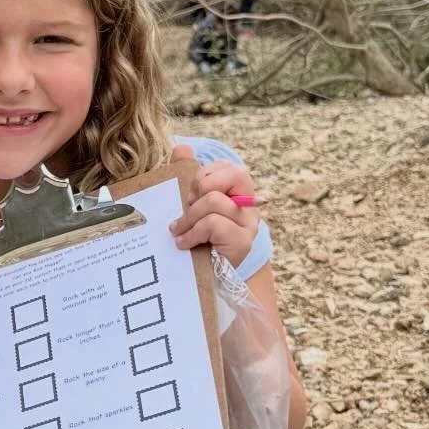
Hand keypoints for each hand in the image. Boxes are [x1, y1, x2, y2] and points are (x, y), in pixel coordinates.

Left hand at [167, 142, 260, 265]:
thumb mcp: (191, 206)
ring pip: (215, 201)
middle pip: (231, 175)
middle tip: (186, 209)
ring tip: (178, 231)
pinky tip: (184, 243)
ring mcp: (249, 224)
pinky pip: (214, 224)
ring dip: (189, 217)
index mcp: (240, 193)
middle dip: (199, 189)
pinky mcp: (242, 242)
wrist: (209, 282)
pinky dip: (192, 233)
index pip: (228, 167)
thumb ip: (186, 176)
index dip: (203, 176)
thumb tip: (180, 147)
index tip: (189, 196)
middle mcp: (250, 206)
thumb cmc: (198, 240)